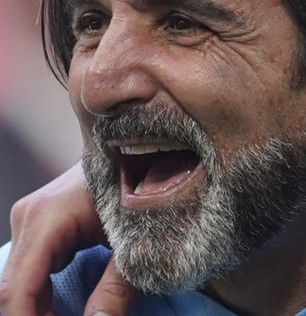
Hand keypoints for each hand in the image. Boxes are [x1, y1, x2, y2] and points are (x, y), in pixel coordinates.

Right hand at [0, 163, 138, 315]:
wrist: (147, 150)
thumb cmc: (144, 186)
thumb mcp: (135, 240)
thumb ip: (116, 289)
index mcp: (46, 218)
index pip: (17, 289)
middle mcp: (28, 217)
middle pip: (13, 288)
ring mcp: (32, 221)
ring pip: (20, 283)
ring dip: (40, 311)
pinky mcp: (42, 228)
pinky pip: (32, 273)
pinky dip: (44, 298)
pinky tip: (63, 313)